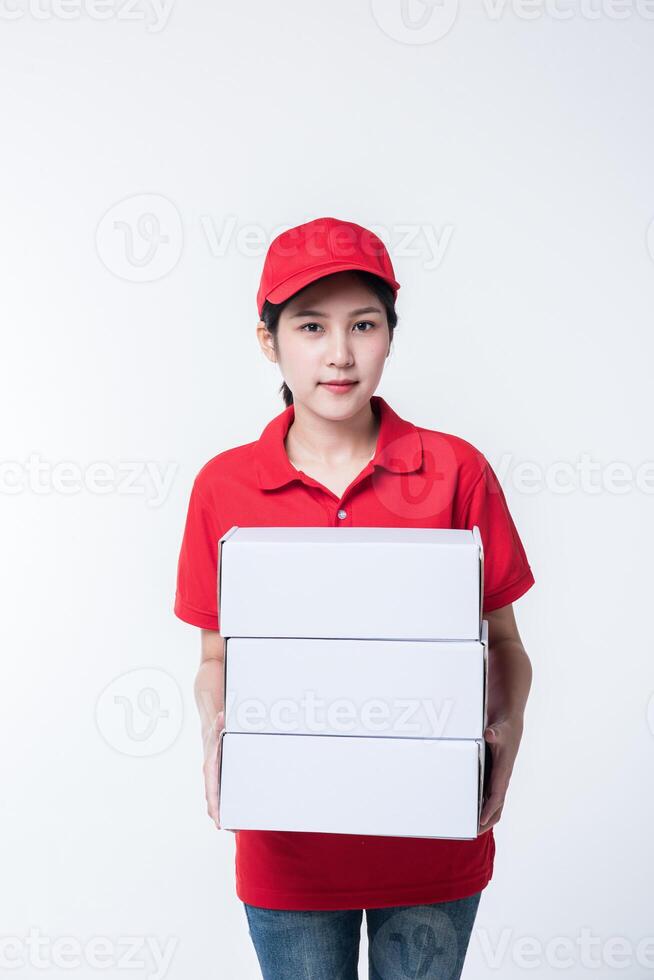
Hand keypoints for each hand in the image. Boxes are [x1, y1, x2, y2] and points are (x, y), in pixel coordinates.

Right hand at [202, 709, 234, 831]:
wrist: (210, 731)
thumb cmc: (214, 732)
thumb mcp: (217, 726)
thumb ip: (220, 722)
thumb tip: (222, 716)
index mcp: (210, 769)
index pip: (211, 793)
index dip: (215, 809)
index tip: (219, 822)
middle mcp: (211, 778)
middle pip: (214, 802)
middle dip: (222, 817)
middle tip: (233, 829)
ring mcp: (215, 780)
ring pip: (218, 801)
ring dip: (225, 814)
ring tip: (237, 826)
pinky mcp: (221, 779)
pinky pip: (223, 795)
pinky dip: (228, 806)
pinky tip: (239, 812)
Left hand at [479, 715, 523, 832]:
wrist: (509, 721)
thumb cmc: (506, 728)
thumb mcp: (499, 729)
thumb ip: (495, 733)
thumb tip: (490, 734)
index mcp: (503, 772)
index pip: (497, 797)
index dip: (488, 810)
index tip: (479, 822)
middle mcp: (501, 778)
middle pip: (495, 807)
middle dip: (485, 821)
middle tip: (471, 831)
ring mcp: (496, 777)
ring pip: (491, 803)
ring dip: (482, 815)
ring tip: (468, 825)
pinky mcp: (491, 773)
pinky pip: (486, 793)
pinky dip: (479, 803)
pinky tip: (467, 806)